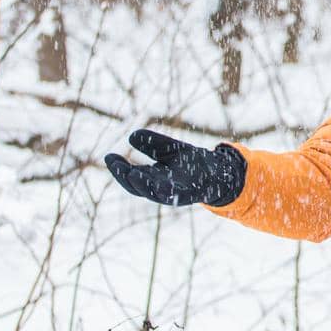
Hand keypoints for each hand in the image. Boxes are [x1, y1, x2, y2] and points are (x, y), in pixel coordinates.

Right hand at [104, 129, 245, 207]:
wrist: (221, 172)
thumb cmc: (193, 162)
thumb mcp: (171, 149)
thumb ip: (154, 143)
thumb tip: (132, 136)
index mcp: (154, 180)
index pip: (131, 177)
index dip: (119, 168)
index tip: (108, 156)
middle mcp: (161, 189)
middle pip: (137, 186)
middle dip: (123, 176)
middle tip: (113, 162)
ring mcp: (174, 194)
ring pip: (153, 192)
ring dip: (140, 184)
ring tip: (129, 172)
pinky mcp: (190, 194)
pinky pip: (174, 194)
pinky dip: (163, 190)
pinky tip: (155, 181)